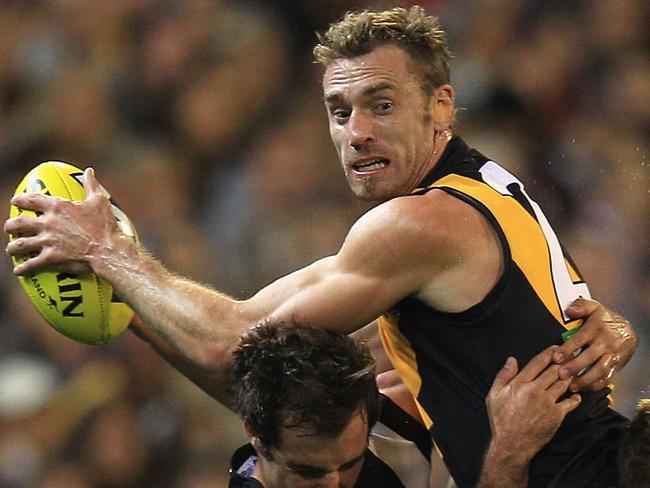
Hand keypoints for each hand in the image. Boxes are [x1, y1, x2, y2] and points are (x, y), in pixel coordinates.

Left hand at [5, 168, 118, 274]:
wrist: (108, 250)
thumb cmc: (105, 226)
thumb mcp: (99, 201)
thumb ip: (91, 185)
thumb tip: (89, 171)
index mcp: (58, 207)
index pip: (31, 200)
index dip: (19, 200)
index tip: (15, 201)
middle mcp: (48, 223)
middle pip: (19, 223)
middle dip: (10, 226)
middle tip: (10, 228)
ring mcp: (48, 241)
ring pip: (20, 244)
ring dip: (13, 247)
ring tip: (11, 249)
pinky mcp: (51, 258)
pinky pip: (31, 264)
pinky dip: (23, 268)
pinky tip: (19, 270)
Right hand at [486, 346, 580, 463]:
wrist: (511, 444)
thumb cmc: (500, 419)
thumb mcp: (493, 395)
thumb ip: (503, 375)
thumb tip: (511, 359)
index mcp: (520, 383)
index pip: (537, 363)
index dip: (548, 354)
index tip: (555, 349)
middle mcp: (535, 390)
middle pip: (554, 371)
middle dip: (564, 362)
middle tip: (572, 356)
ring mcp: (548, 403)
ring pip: (563, 384)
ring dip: (570, 377)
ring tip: (576, 372)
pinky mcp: (557, 415)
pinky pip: (570, 403)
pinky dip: (575, 398)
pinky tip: (576, 395)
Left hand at [552, 298, 637, 392]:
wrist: (628, 330)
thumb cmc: (605, 319)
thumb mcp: (594, 307)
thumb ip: (581, 306)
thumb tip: (569, 310)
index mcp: (596, 328)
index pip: (580, 339)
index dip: (567, 349)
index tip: (556, 358)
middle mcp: (605, 343)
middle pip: (590, 357)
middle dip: (575, 367)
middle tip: (561, 375)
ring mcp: (611, 356)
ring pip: (600, 370)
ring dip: (585, 380)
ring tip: (572, 386)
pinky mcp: (616, 366)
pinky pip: (607, 378)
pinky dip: (596, 385)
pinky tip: (583, 389)